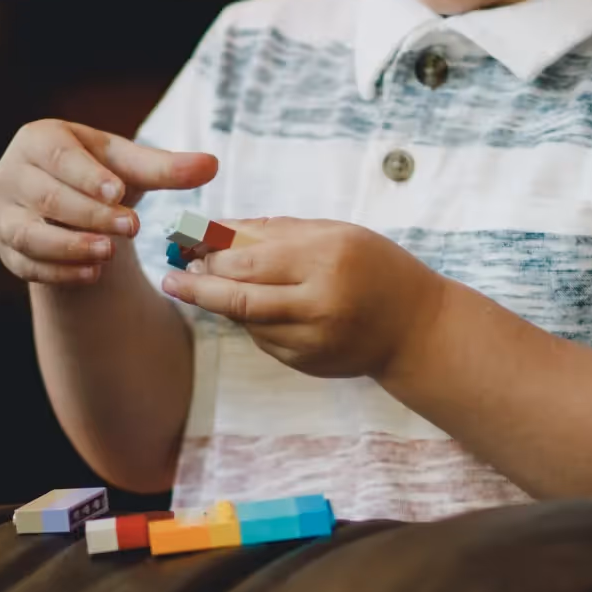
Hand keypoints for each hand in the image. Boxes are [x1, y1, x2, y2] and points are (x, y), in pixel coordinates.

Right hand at [0, 119, 216, 284]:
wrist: (71, 205)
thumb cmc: (101, 175)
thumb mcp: (131, 168)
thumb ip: (167, 168)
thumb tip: (212, 164)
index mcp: (39, 140)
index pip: (59, 157)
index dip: (87, 175)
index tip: (118, 191)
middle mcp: (12, 174)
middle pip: (47, 196)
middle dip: (90, 214)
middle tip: (130, 227)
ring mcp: (3, 214)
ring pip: (29, 233)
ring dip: (69, 246)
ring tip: (108, 253)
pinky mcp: (7, 249)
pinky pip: (27, 264)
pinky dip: (59, 272)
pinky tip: (92, 275)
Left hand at [160, 219, 446, 379]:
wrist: (416, 328)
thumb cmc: (374, 268)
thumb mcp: (335, 234)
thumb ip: (276, 230)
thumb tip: (217, 229)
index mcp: (327, 258)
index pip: (249, 258)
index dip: (210, 253)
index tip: (184, 244)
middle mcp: (319, 302)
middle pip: (238, 297)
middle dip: (199, 284)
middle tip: (175, 275)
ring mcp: (312, 339)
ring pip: (245, 321)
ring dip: (219, 303)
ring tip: (199, 285)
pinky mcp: (307, 363)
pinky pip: (263, 339)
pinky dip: (249, 322)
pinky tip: (249, 307)